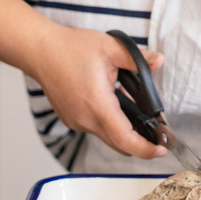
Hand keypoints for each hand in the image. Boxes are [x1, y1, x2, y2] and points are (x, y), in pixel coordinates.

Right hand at [0, 0, 166, 158]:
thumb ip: (138, 58)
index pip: (126, 139)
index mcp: (98, 105)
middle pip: (119, 144)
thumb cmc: (70, 49)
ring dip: (124, 132)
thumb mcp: (110, 47)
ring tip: (138, 114)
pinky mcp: (72, 120)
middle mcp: (86, 120)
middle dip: (140, 144)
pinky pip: (96, 129)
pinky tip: (115, 106)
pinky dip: (110, 124)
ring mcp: (77, 122)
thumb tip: (159, 61)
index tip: (161, 150)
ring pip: (108, 137)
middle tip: (158, 135)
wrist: (39, 51)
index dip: (146, 149)